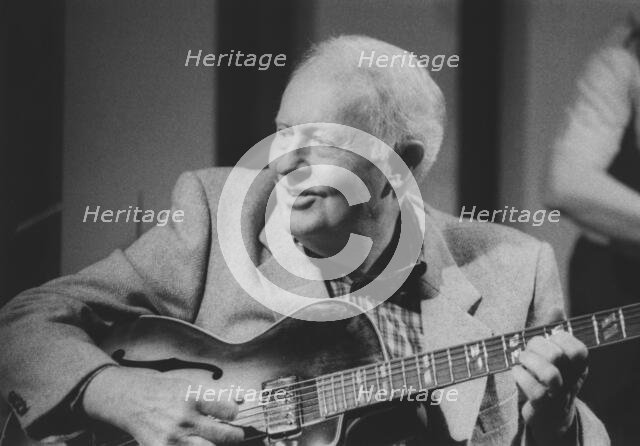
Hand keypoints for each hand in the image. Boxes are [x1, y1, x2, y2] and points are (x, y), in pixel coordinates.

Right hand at [82, 366, 243, 444]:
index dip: (234, 415)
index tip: (233, 416)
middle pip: (224, 436)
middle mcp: (184, 419)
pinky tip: (196, 444)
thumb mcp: (188, 384)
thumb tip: (239, 400)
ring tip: (217, 442)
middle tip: (237, 435)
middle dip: (235, 436)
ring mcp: (173, 437)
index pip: (228, 411)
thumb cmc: (159, 389)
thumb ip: (214, 395)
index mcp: (193, 397)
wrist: (127, 398)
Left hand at [513, 332, 587, 443]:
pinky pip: (534, 391)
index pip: (577, 348)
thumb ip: (553, 330)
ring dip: (528, 361)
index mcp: (578, 365)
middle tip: (527, 350)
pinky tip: (516, 372)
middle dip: (536, 346)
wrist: (550, 415)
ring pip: (549, 374)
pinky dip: (520, 376)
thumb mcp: (554, 354)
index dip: (559, 338)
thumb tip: (557, 308)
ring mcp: (558, 394)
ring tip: (521, 360)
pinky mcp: (543, 406)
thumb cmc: (549, 377)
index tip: (548, 339)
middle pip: (556, 356)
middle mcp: (572, 380)